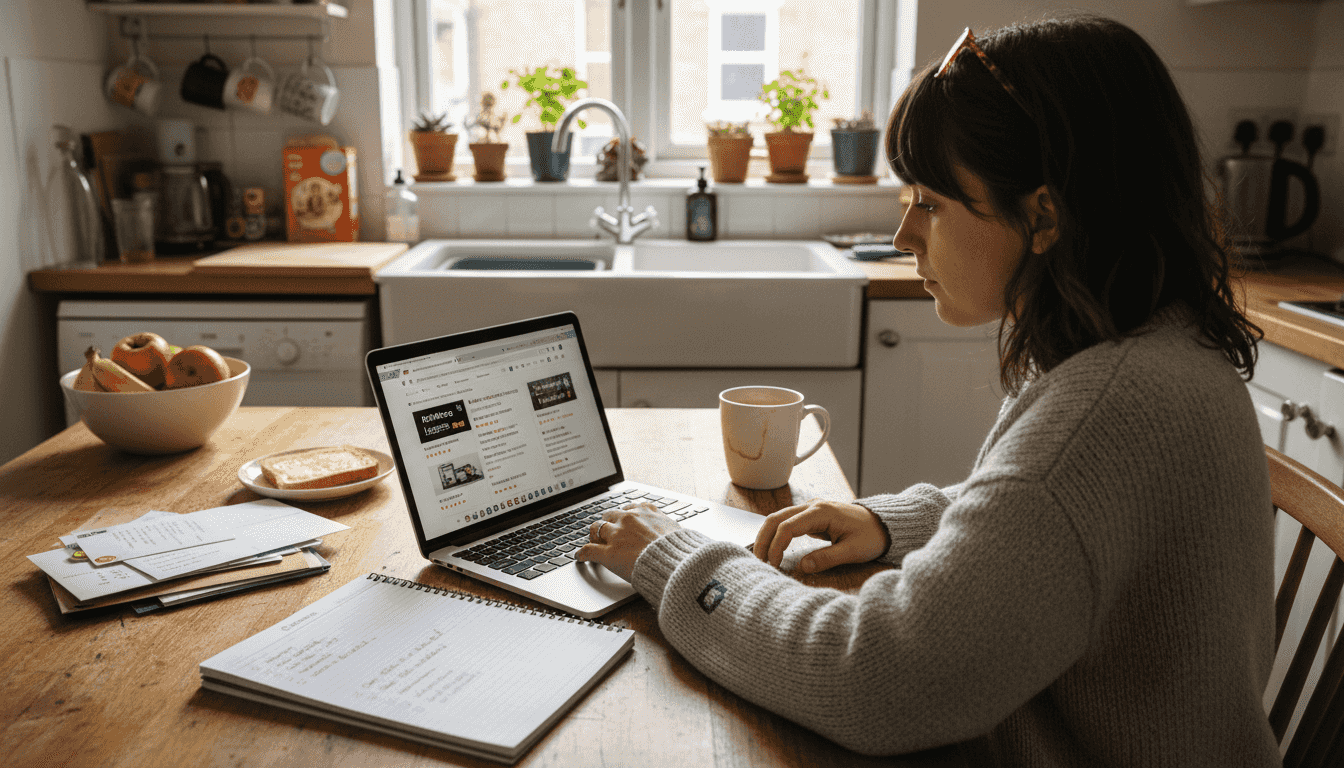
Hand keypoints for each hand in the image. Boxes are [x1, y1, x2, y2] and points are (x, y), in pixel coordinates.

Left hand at [574, 502, 681, 581]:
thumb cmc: (681, 551)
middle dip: (607, 523)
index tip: (622, 521)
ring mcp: (617, 535)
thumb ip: (669, 529)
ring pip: (596, 528)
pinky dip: (582, 553)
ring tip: (592, 542)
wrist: (677, 564)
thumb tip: (676, 535)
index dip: (623, 517)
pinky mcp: (608, 553)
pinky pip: (588, 550)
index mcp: (647, 511)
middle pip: (609, 515)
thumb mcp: (678, 531)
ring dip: (593, 535)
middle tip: (605, 532)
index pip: (629, 508)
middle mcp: (629, 519)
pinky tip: (580, 557)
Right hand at [754, 499, 889, 572]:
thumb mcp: (853, 551)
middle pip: (775, 518)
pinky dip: (775, 534)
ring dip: (766, 536)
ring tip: (761, 557)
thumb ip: (827, 559)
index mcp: (821, 512)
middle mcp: (812, 506)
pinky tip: (772, 548)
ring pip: (778, 518)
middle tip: (757, 562)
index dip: (777, 547)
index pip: (788, 527)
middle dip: (763, 539)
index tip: (774, 566)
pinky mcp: (811, 516)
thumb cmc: (871, 536)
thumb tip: (802, 567)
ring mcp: (811, 509)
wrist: (883, 524)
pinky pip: (786, 522)